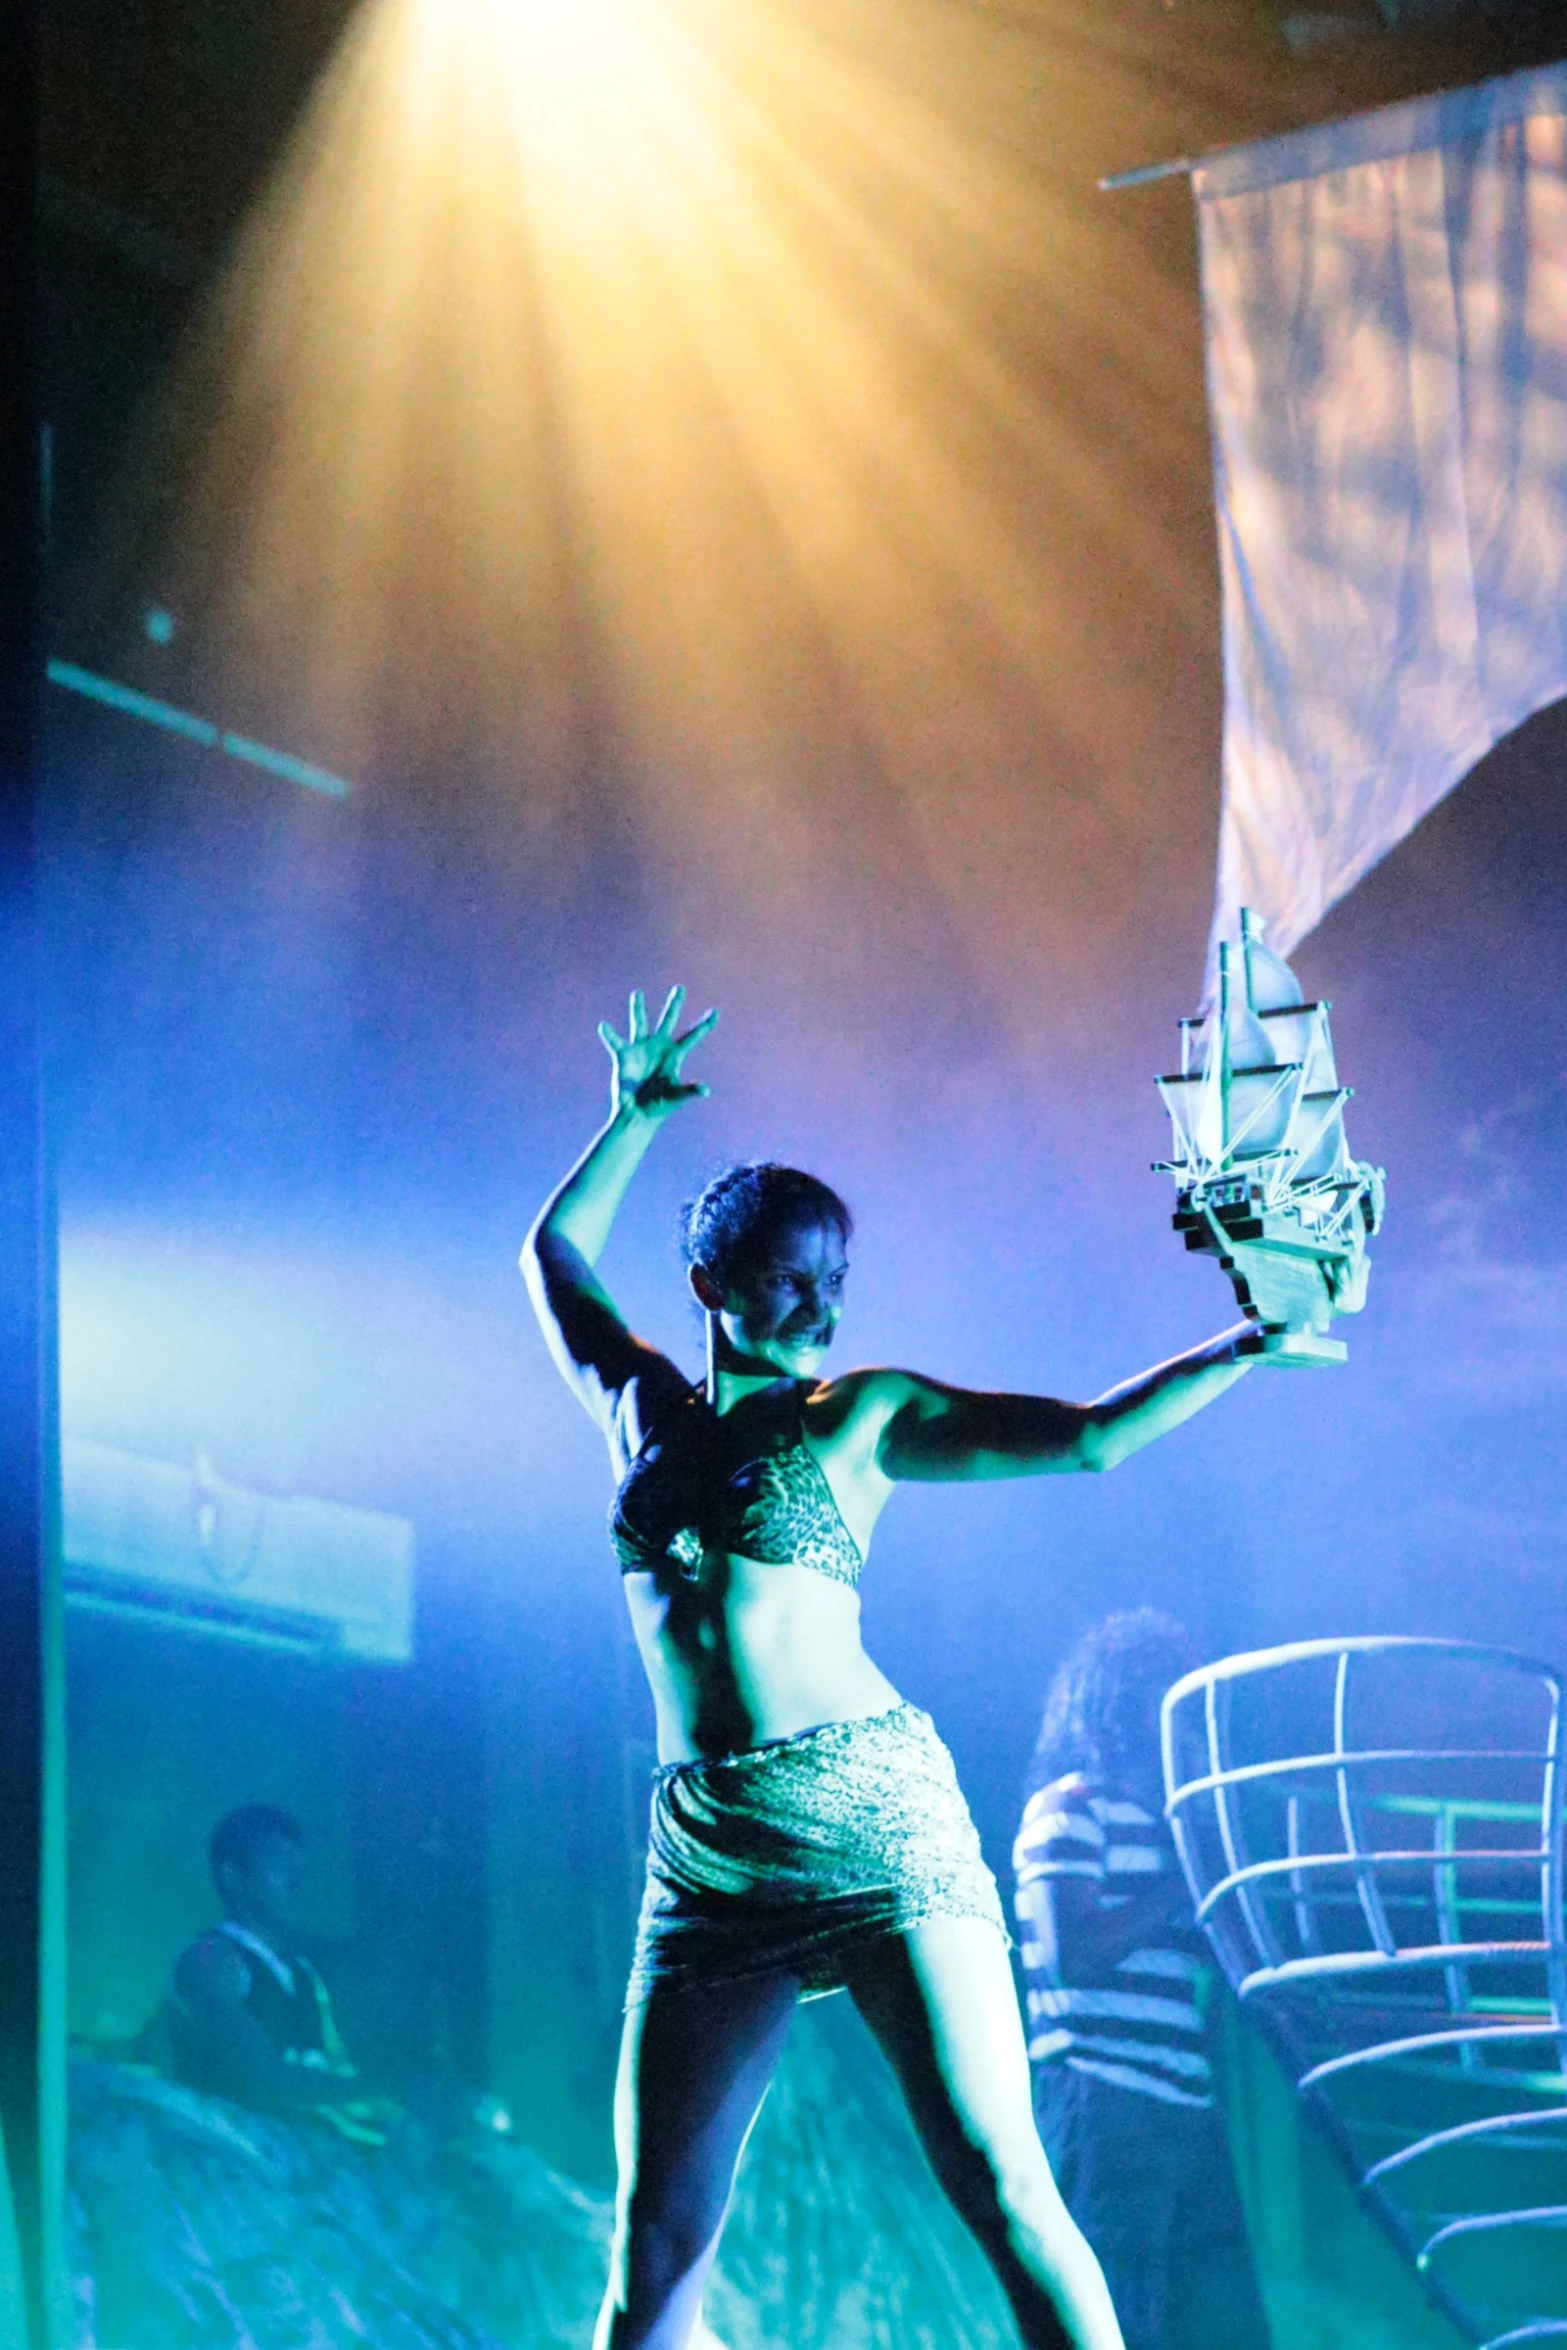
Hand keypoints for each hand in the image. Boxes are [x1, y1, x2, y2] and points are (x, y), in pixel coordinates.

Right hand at [599, 986, 717, 1123]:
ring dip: (638, 1010)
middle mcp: (659, 1048)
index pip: (692, 1037)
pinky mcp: (624, 1057)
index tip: (716, 1013)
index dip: (704, 1026)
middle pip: (668, 1021)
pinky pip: (616, 1043)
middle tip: (680, 988)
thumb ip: (689, 1091)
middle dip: (674, 1005)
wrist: (638, 1114)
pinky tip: (604, 1026)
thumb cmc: (660, 1106)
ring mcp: (641, 1050)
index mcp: (674, 1056)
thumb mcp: (676, 1097)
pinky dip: (610, 1035)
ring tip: (637, 993)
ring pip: (640, 1024)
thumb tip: (705, 1090)